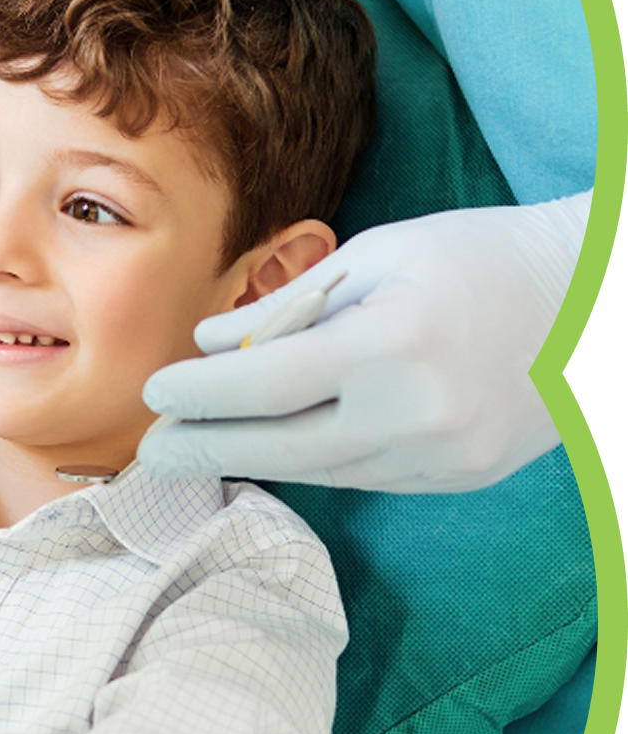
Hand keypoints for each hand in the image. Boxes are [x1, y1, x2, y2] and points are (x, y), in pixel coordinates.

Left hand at [138, 195, 589, 492]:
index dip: (198, 395)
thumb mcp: (379, 255)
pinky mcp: (458, 478)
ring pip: (321, 471)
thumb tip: (209, 345)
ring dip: (254, 458)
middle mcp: (416, 414)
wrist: (594, 297)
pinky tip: (277, 444)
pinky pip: (363, 476)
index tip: (154, 392)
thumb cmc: (477, 256)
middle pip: (281, 448)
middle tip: (150, 450)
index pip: (264, 386)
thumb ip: (288, 306)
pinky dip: (314, 460)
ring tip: (199, 446)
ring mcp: (442, 457)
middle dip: (206, 449)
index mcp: (391, 344)